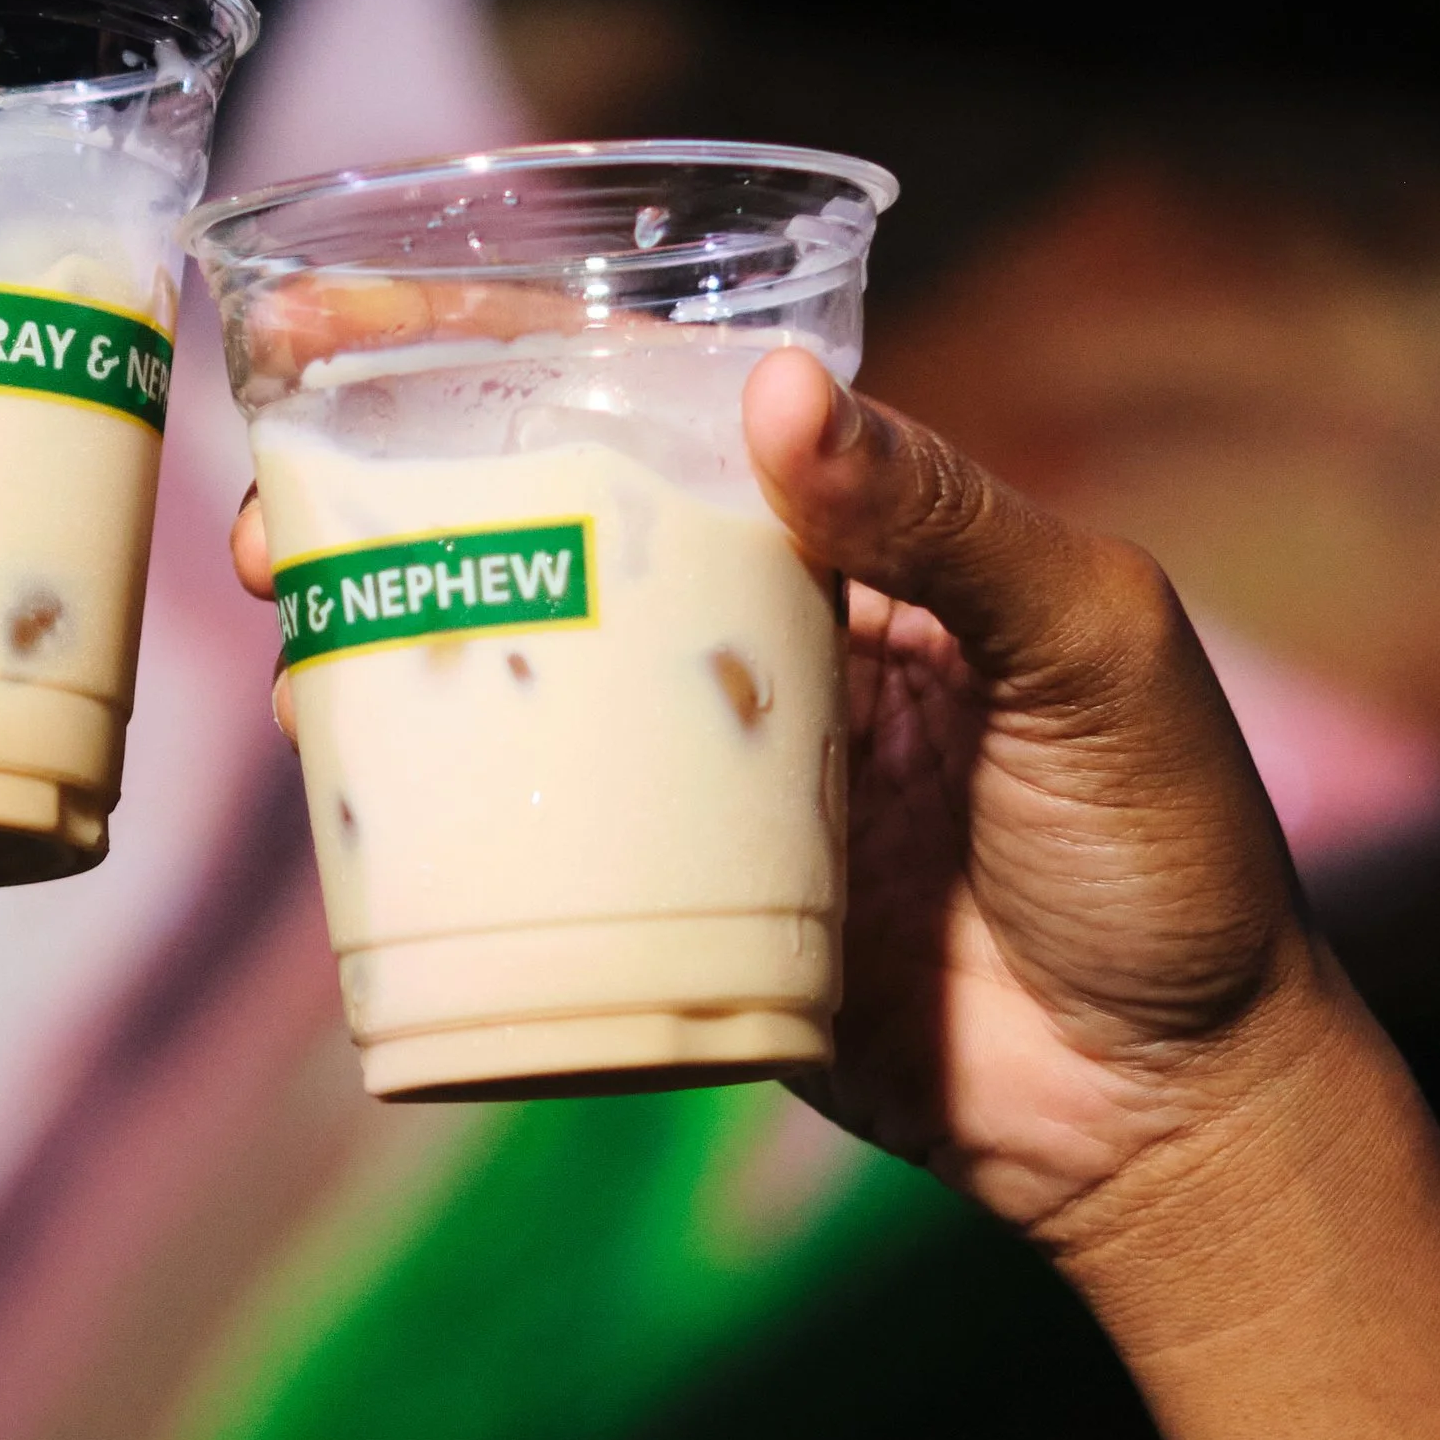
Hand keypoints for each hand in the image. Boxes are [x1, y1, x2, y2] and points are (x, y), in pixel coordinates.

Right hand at [231, 344, 1372, 1255]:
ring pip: (520, 670)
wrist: (1169, 1111)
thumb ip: (948, 521)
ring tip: (287, 622)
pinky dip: (430, 797)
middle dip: (389, 490)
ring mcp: (706, 772)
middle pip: (546, 525)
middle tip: (267, 508)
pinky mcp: (675, 901)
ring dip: (386, 631)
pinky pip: (534, 834)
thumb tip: (777, 393)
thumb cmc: (1172, 857)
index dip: (497, 349)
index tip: (346, 327)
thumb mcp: (1092, 652)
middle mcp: (759, 638)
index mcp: (853, 546)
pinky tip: (349, 774)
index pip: (656, 404)